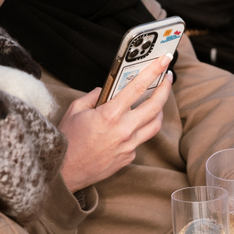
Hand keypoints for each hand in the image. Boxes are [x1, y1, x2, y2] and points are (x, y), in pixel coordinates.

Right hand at [57, 54, 173, 191]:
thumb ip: (93, 96)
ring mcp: (129, 146)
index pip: (138, 88)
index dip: (154, 71)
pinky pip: (140, 140)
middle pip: (156, 107)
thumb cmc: (67, 140)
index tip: (165, 61)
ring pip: (154, 125)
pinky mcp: (128, 157)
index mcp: (110, 114)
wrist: (65, 172)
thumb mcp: (75, 111)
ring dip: (159, 110)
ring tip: (157, 101)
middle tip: (168, 79)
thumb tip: (106, 90)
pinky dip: (138, 129)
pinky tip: (130, 125)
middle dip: (166, 89)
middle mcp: (124, 130)